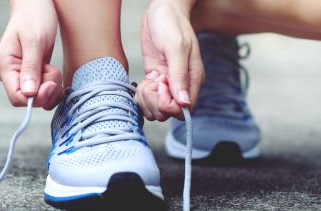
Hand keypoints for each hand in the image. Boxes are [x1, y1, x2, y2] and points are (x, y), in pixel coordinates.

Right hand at [0, 0, 62, 109]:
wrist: (37, 6)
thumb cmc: (34, 18)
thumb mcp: (34, 41)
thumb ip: (31, 67)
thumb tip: (29, 93)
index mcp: (5, 66)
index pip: (17, 98)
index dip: (36, 97)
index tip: (50, 83)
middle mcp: (12, 74)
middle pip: (30, 100)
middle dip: (47, 90)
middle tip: (53, 70)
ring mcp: (22, 76)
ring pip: (39, 98)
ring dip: (52, 87)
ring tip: (53, 67)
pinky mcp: (33, 75)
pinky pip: (44, 92)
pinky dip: (54, 87)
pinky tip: (55, 73)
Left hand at [136, 0, 204, 120]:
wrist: (161, 12)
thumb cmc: (171, 25)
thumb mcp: (176, 47)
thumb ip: (179, 74)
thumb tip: (183, 102)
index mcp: (192, 79)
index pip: (184, 109)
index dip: (168, 104)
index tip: (160, 85)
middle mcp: (181, 85)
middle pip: (168, 113)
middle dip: (155, 102)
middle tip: (152, 81)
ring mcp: (167, 85)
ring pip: (156, 109)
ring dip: (147, 99)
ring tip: (147, 80)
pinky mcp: (155, 81)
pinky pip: (148, 99)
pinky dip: (142, 95)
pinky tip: (144, 81)